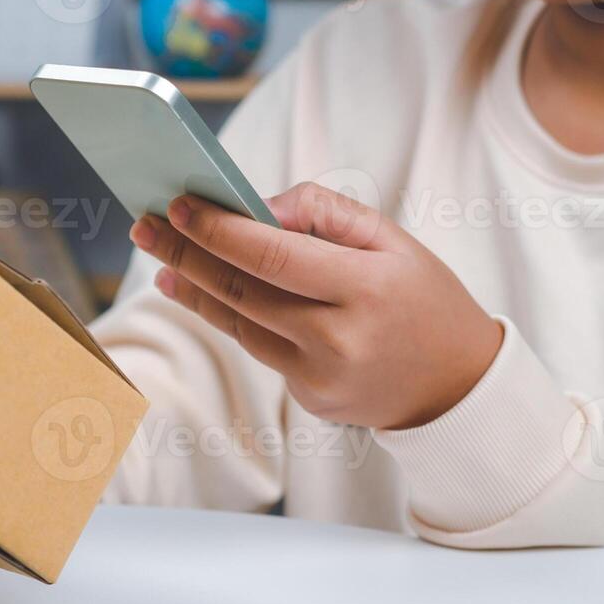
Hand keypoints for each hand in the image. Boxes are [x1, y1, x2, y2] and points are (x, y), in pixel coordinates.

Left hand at [129, 183, 502, 430]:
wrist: (457, 385)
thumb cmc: (422, 298)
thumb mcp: (392, 239)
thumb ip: (324, 213)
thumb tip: (257, 209)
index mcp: (364, 288)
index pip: (271, 254)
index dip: (217, 230)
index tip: (178, 205)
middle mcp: (338, 337)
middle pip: (240, 290)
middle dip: (185, 253)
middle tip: (145, 224)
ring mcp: (320, 375)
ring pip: (239, 323)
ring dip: (193, 288)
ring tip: (163, 257)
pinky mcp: (309, 398)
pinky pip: (260, 348)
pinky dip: (232, 316)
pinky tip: (203, 291)